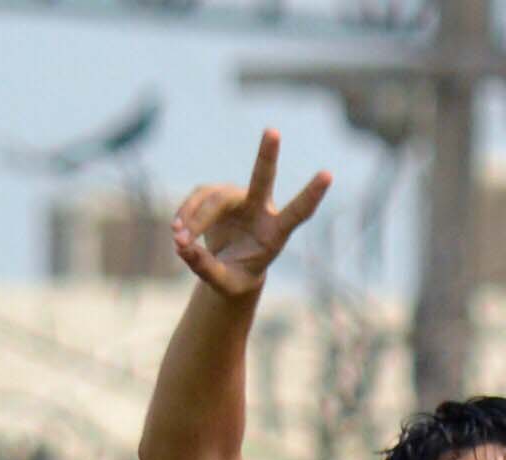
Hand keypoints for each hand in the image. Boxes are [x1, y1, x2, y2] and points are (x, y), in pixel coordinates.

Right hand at [173, 131, 329, 301]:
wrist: (229, 266)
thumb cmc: (236, 276)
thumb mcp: (226, 283)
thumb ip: (207, 269)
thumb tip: (182, 247)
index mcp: (275, 233)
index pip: (297, 213)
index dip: (311, 194)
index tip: (329, 174)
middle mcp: (260, 208)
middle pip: (262, 179)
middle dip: (267, 154)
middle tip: (273, 131)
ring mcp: (238, 197)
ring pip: (214, 199)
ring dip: (194, 219)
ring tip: (178, 242)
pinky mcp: (217, 194)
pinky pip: (197, 199)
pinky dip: (185, 215)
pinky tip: (177, 234)